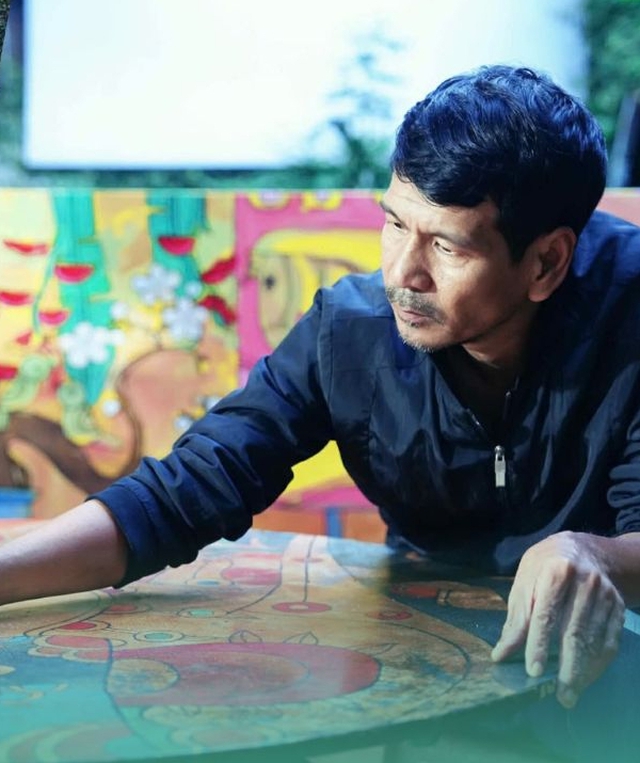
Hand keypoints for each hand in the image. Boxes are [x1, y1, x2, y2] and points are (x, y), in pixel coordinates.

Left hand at [491, 531, 625, 708]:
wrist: (585, 550)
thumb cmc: (546, 566)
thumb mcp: (525, 580)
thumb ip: (516, 617)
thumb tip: (502, 653)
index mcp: (556, 570)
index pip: (546, 613)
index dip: (539, 644)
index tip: (533, 671)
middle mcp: (585, 582)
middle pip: (575, 632)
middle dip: (567, 667)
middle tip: (559, 695)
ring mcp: (605, 595)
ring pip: (594, 640)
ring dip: (582, 672)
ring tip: (569, 694)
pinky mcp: (617, 607)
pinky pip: (610, 641)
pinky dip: (598, 664)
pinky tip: (586, 678)